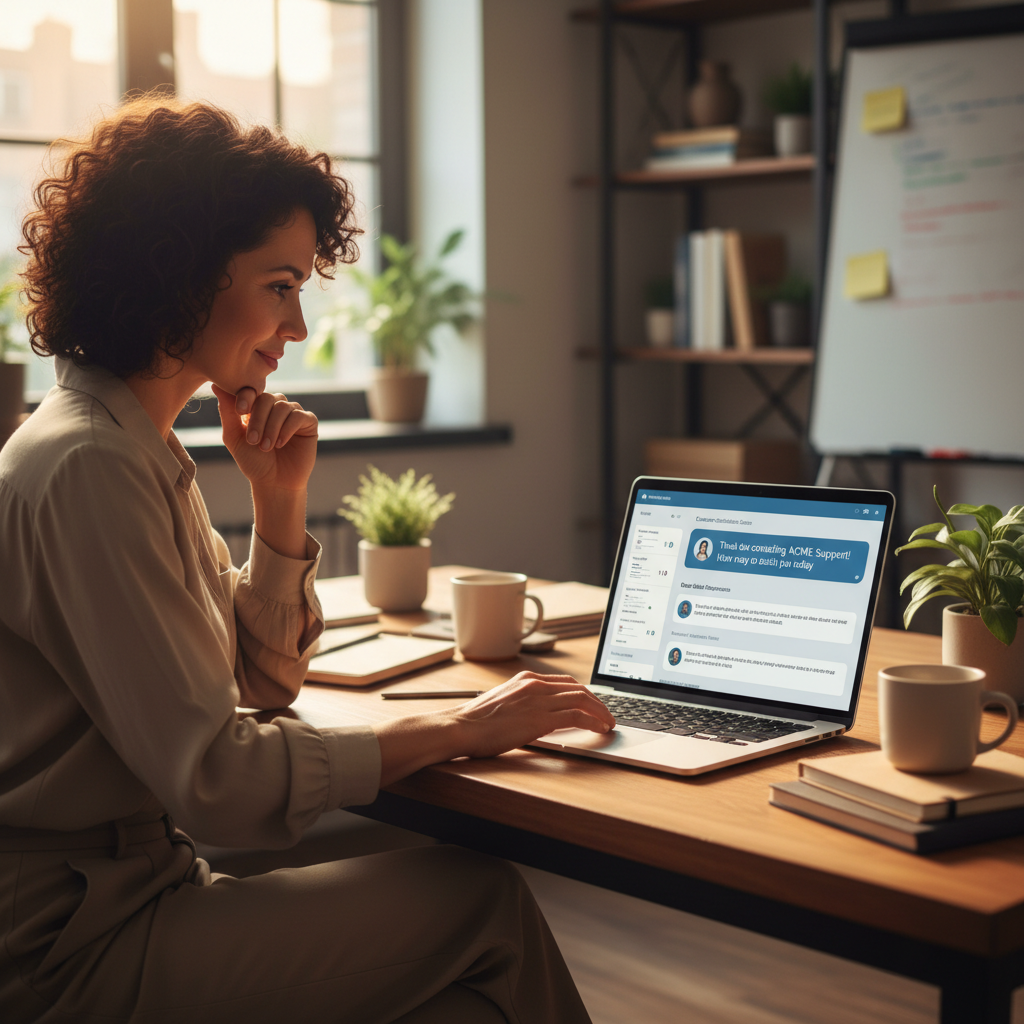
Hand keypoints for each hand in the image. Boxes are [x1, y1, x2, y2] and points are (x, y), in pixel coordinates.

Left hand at [213, 384, 317, 492]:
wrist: (274, 483)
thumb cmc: (253, 462)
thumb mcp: (234, 437)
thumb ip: (227, 412)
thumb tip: (215, 385)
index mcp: (258, 408)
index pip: (252, 391)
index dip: (246, 397)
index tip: (240, 412)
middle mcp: (276, 407)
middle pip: (267, 398)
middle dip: (258, 419)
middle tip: (253, 441)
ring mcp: (293, 414)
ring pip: (283, 407)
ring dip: (272, 427)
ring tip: (266, 447)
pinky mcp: (308, 423)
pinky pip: (299, 416)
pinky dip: (287, 429)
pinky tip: (280, 444)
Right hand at [452, 672, 616, 758]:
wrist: (460, 727)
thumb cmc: (474, 722)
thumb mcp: (501, 703)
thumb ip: (521, 703)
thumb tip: (534, 714)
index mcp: (525, 678)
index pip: (565, 682)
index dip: (584, 693)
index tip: (593, 703)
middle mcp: (534, 684)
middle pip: (578, 688)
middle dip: (598, 702)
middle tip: (608, 714)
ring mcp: (538, 699)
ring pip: (583, 699)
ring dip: (601, 712)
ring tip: (610, 723)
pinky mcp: (541, 717)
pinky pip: (577, 715)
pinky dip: (594, 721)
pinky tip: (601, 729)